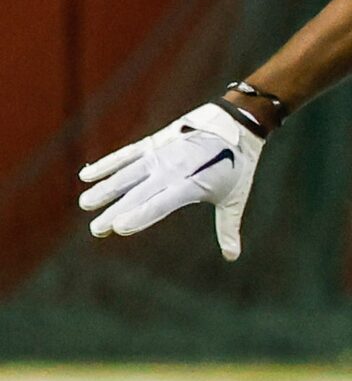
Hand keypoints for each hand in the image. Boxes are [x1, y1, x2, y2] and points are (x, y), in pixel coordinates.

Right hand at [79, 103, 264, 259]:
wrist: (236, 123)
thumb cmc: (237, 165)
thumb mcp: (235, 197)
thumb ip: (228, 227)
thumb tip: (232, 256)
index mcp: (192, 184)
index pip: (161, 203)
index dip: (140, 215)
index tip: (120, 227)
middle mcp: (172, 169)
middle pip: (138, 193)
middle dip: (115, 211)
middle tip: (96, 229)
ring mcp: (161, 154)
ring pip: (127, 173)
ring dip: (105, 188)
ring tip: (86, 204)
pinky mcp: (155, 143)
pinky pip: (126, 154)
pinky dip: (107, 163)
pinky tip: (87, 175)